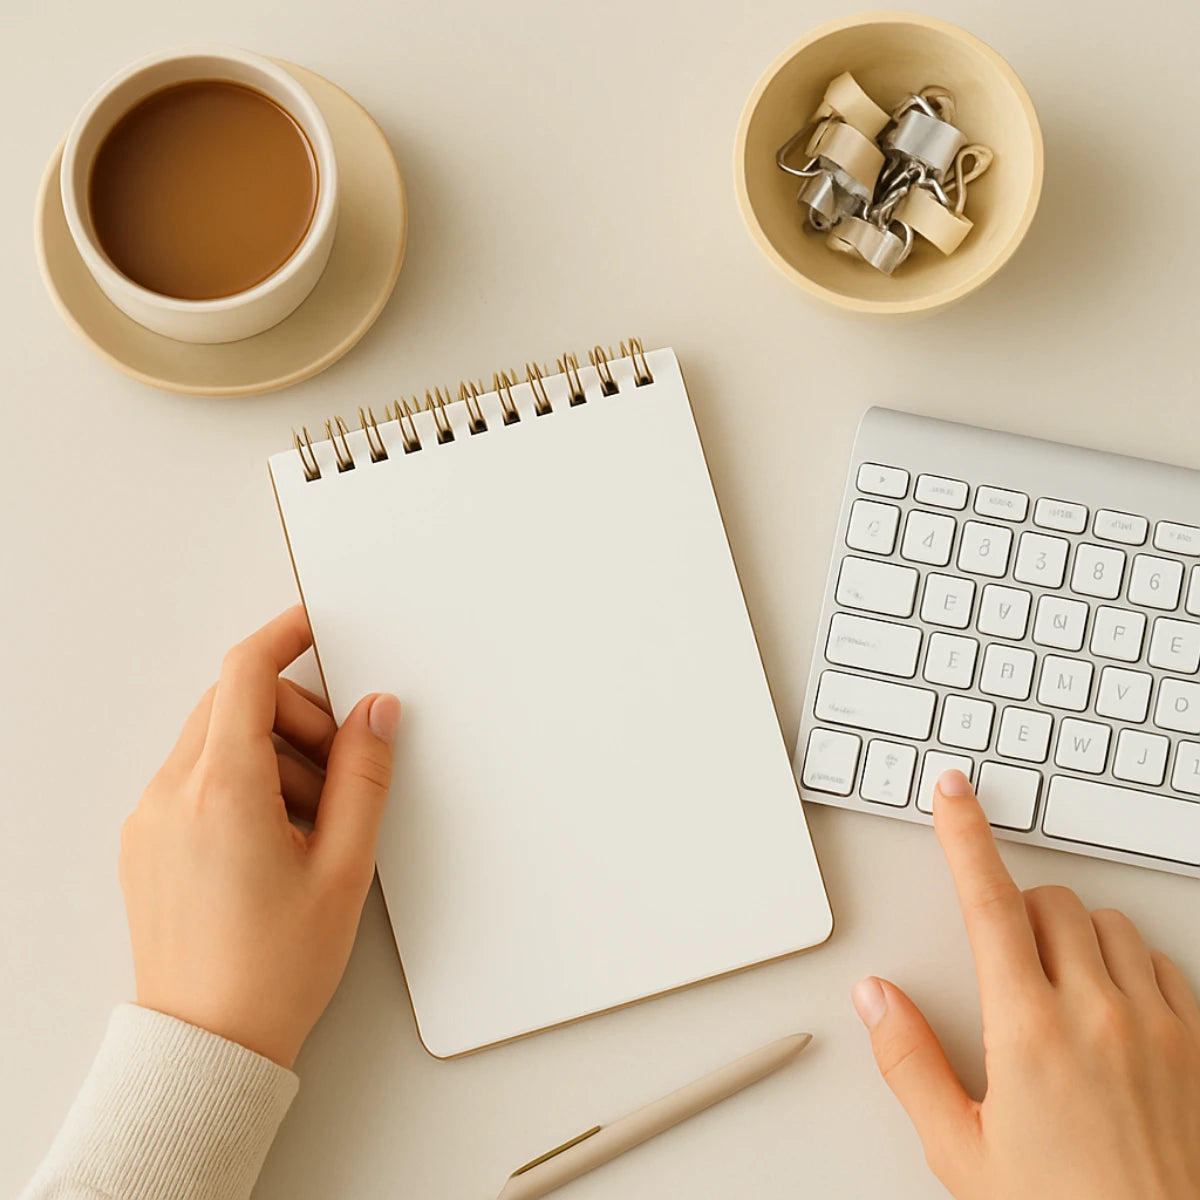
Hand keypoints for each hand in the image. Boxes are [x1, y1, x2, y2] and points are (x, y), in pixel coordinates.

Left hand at [119, 607, 400, 1067]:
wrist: (209, 1044)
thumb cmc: (272, 970)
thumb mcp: (344, 866)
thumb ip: (364, 775)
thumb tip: (376, 713)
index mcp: (223, 791)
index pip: (246, 674)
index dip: (283, 637)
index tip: (311, 627)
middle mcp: (173, 794)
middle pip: (234, 704)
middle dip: (293, 715)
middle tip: (337, 767)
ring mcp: (151, 819)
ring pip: (214, 740)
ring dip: (269, 753)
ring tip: (308, 824)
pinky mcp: (146, 842)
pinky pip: (194, 778)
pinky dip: (239, 782)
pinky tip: (273, 838)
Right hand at [853, 769, 1199, 1199]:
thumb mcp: (961, 1152)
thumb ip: (908, 1063)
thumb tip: (876, 998)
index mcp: (1028, 1031)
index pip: (988, 902)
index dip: (964, 837)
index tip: (954, 794)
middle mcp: (1097, 1014)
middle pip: (1048, 901)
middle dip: (1016, 907)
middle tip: (1002, 954)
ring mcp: (1157, 1026)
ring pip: (1107, 923)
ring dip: (1073, 932)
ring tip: (1056, 982)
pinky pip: (1162, 962)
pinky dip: (1129, 964)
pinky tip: (1111, 1005)